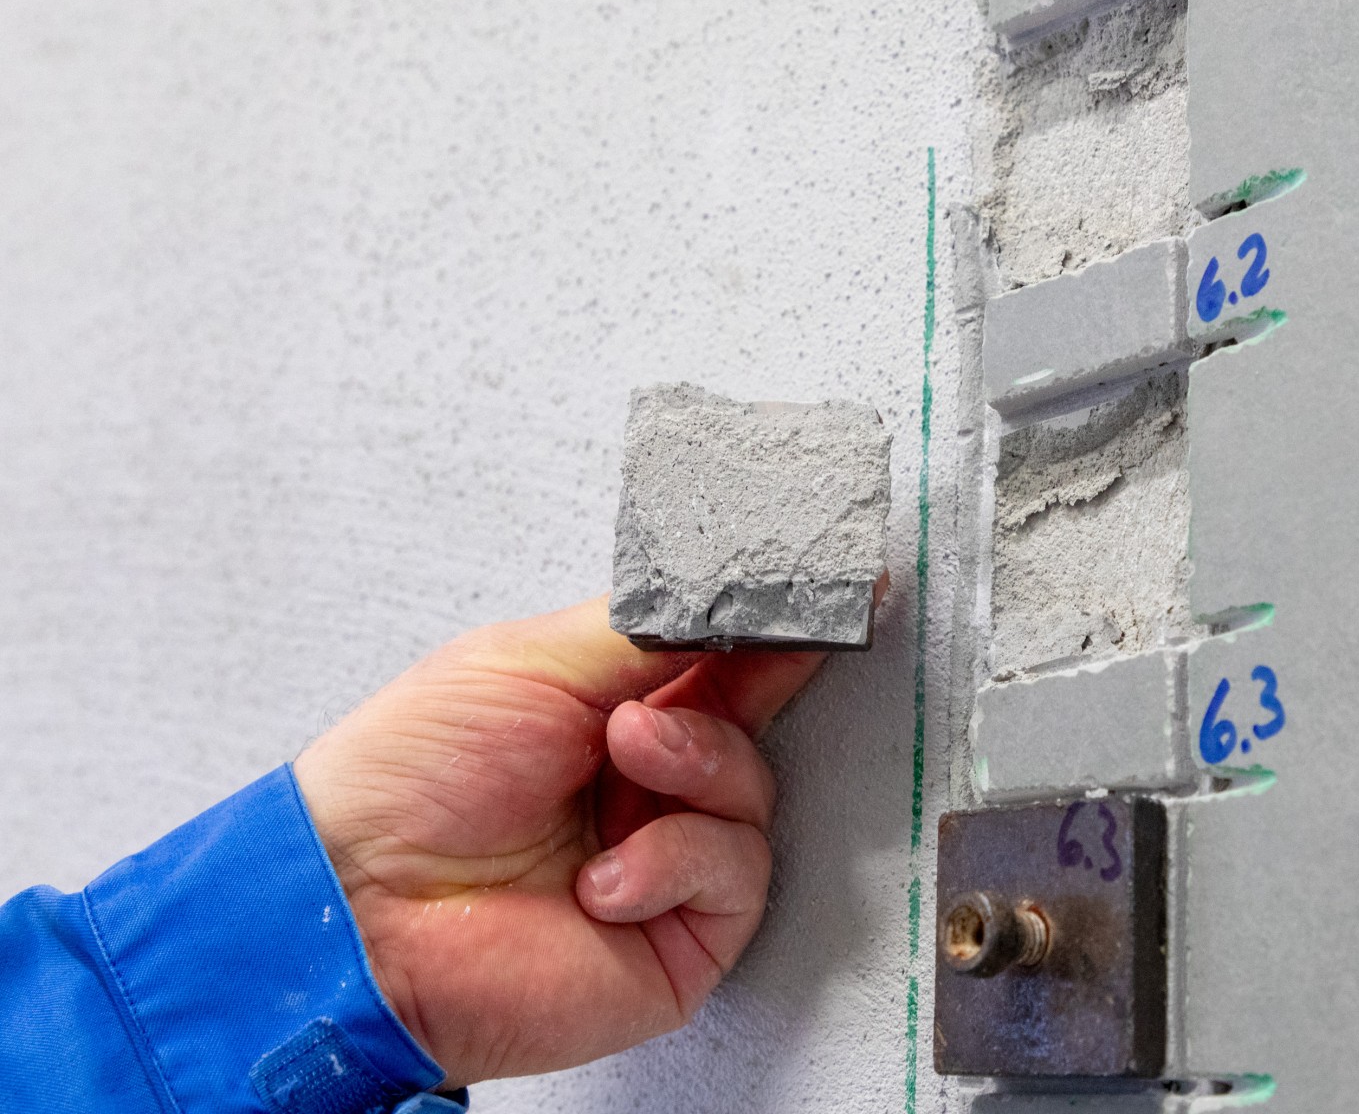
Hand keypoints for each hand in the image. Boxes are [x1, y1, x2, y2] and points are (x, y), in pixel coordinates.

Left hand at [292, 596, 838, 1087]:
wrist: (361, 909)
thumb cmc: (408, 780)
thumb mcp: (532, 663)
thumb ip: (645, 630)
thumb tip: (734, 594)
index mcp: (609, 713)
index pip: (717, 663)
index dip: (772, 629)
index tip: (829, 588)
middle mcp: (645, 786)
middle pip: (750, 722)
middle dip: (745, 686)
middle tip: (718, 662)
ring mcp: (666, 862)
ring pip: (754, 793)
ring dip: (696, 765)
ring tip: (625, 760)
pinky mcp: (681, 939)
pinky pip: (735, 874)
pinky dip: (675, 859)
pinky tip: (603, 877)